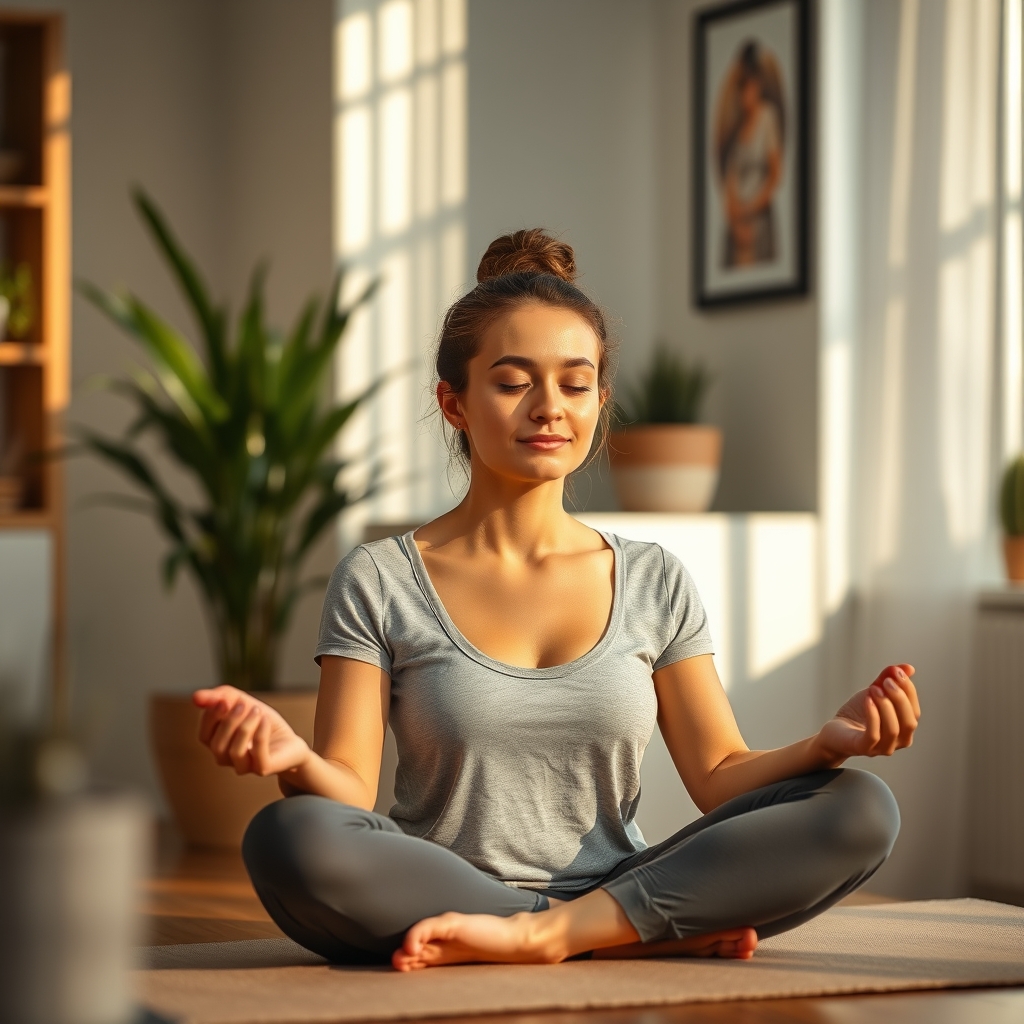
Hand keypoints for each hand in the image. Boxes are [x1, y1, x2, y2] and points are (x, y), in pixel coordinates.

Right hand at [193, 686, 309, 776]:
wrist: (291, 740)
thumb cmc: (263, 722)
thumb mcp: (242, 702)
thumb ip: (220, 697)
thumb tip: (195, 697)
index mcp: (218, 744)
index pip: (204, 736)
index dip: (210, 718)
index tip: (223, 700)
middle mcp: (228, 759)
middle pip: (217, 745)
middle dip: (228, 722)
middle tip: (242, 704)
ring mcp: (245, 766)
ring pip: (234, 752)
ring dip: (244, 727)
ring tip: (257, 711)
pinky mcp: (263, 768)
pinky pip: (257, 754)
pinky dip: (260, 734)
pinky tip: (265, 720)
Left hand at [815, 664, 920, 764]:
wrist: (834, 730)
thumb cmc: (857, 713)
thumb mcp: (874, 693)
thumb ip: (888, 680)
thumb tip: (908, 667)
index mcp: (904, 729)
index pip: (914, 711)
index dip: (909, 691)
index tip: (897, 672)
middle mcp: (897, 742)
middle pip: (909, 722)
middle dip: (900, 698)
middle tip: (887, 681)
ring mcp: (882, 748)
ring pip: (893, 729)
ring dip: (886, 706)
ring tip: (874, 688)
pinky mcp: (863, 748)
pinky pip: (874, 734)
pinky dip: (873, 715)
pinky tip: (867, 699)